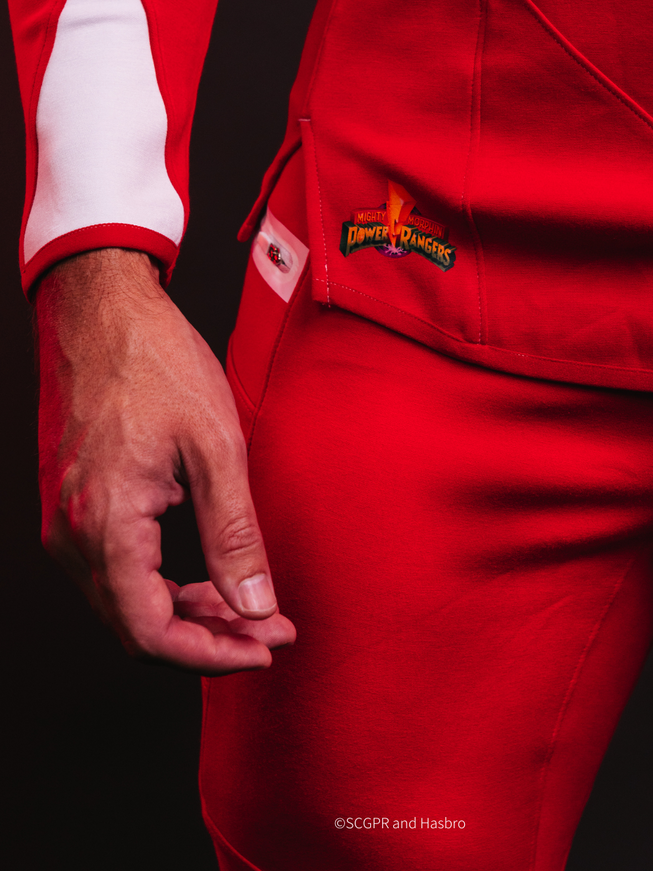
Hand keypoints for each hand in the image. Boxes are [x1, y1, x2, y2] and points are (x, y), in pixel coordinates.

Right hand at [35, 248, 294, 673]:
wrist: (103, 310)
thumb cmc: (157, 361)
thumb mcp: (216, 445)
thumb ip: (235, 533)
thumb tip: (256, 606)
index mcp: (107, 523)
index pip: (151, 634)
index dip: (212, 655)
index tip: (265, 647)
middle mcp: (73, 533)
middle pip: (136, 629)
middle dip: (209, 641)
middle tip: (272, 632)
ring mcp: (66, 521)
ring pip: (125, 605)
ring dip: (187, 617)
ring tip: (249, 610)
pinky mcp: (72, 505)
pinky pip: (115, 572)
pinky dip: (162, 586)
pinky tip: (206, 578)